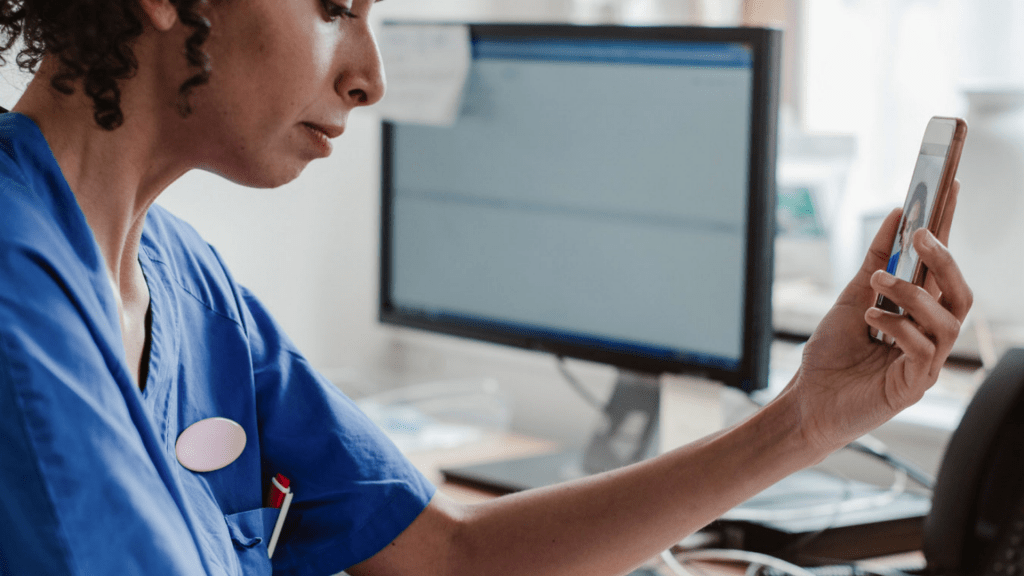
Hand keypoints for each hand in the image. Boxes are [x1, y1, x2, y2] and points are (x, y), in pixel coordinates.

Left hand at [784, 181, 972, 453]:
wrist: (808, 400)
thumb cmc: (831, 357)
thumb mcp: (852, 297)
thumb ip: (877, 259)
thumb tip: (896, 215)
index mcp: (918, 313)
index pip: (942, 267)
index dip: (950, 229)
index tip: (950, 187)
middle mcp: (929, 335)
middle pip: (960, 292)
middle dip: (945, 260)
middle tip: (920, 236)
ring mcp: (926, 362)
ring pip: (948, 321)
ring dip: (914, 294)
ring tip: (879, 281)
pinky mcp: (914, 386)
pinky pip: (923, 351)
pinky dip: (898, 327)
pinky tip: (872, 320)